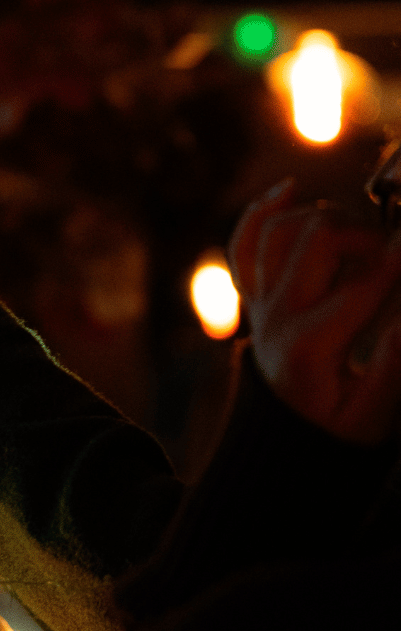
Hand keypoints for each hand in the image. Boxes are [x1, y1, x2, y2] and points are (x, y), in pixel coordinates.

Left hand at [229, 179, 400, 442]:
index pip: (363, 284)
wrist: (281, 441)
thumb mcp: (371, 416)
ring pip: (279, 230)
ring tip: (362, 240)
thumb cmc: (335, 429)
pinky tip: (290, 189)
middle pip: (316, 237)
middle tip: (394, 254)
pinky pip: (245, 243)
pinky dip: (263, 212)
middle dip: (365, 234)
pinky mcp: (254, 296)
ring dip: (325, 220)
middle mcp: (276, 316)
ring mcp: (260, 302)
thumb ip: (394, 365)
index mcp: (307, 346)